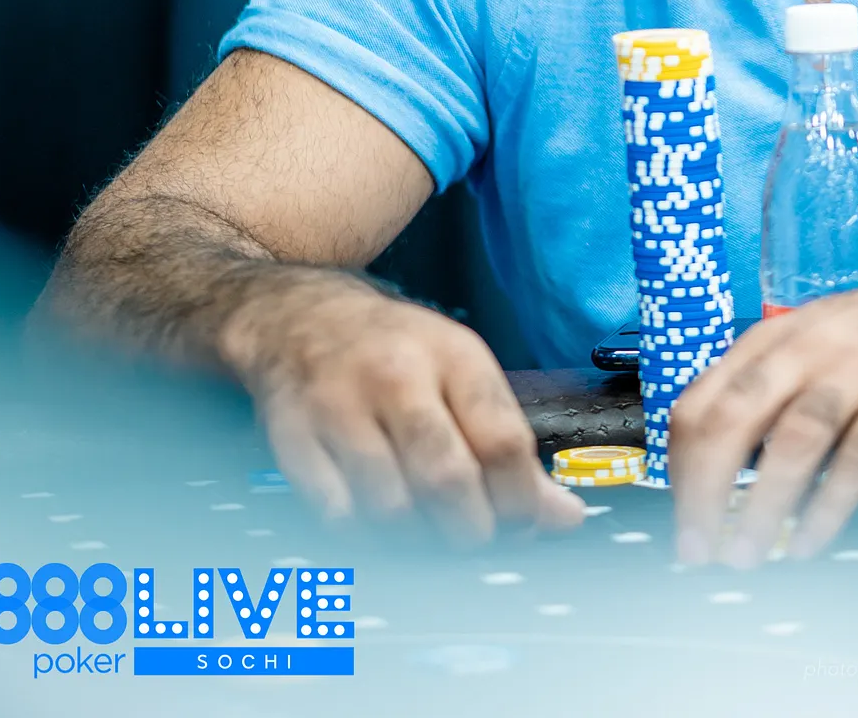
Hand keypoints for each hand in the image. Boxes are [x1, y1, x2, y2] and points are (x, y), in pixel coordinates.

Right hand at [222, 274, 584, 539]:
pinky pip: (337, 516)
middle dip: (472, 531)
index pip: (503, 442)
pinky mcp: (292, 438)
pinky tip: (378, 523)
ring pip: (390, 508)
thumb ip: (510, 444)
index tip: (524, 525)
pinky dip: (365, 536)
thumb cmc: (395, 351)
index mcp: (453, 356)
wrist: (298, 317)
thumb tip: (566, 516)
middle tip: (474, 538)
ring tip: (428, 530)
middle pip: (448, 480)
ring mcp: (338, 407)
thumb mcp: (462, 372)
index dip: (521, 501)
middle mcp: (396, 377)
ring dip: (418, 539)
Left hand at [669, 276, 857, 567]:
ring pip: (794, 440)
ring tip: (745, 555)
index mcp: (768, 341)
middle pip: (735, 417)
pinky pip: (857, 459)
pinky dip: (827, 507)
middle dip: (706, 488)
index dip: (680, 466)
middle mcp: (803, 350)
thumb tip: (716, 474)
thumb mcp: (805, 348)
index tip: (679, 517)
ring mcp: (854, 372)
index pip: (701, 400)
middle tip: (696, 549)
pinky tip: (807, 542)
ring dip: (762, 505)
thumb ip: (764, 395)